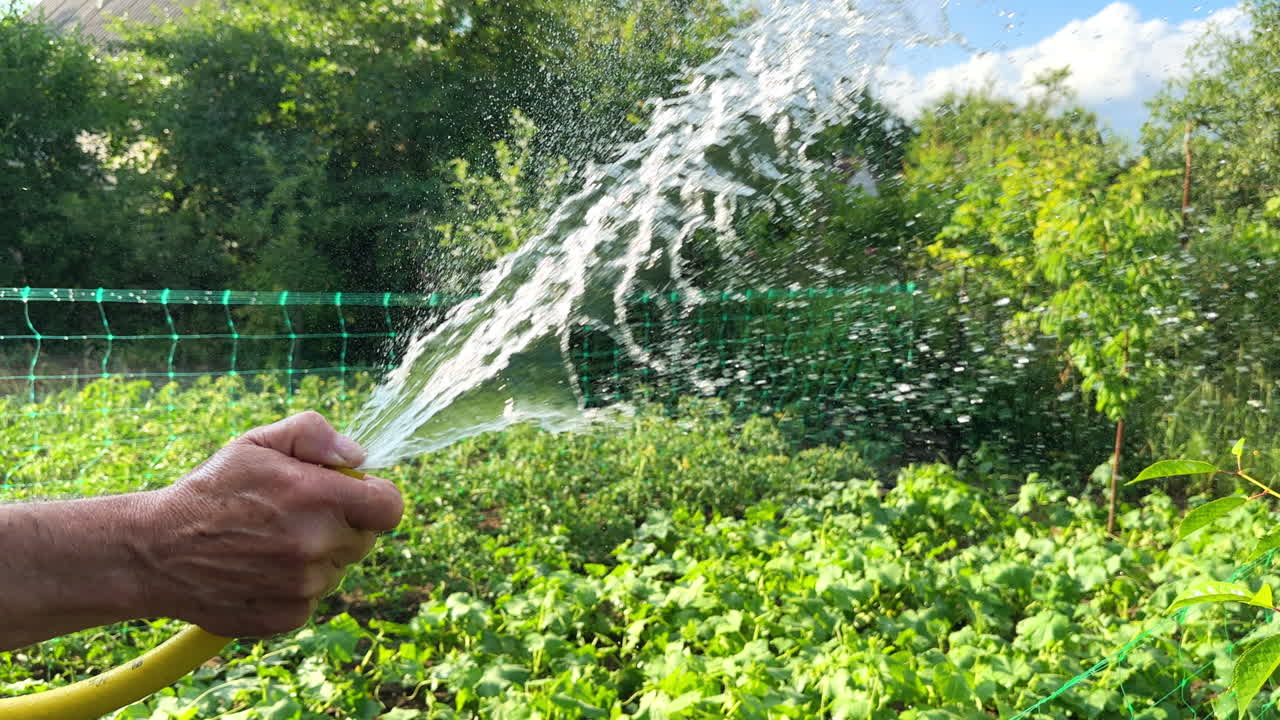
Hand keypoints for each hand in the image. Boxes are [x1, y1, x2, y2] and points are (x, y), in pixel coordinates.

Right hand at [135, 411, 403, 637]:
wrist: (156, 550)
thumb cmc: (212, 490)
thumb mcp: (257, 442)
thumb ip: (314, 434)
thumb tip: (359, 457)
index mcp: (316, 496)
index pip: (389, 507)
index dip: (377, 498)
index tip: (355, 494)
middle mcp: (315, 544)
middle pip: (366, 538)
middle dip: (343, 523)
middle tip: (299, 514)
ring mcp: (302, 584)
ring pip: (339, 568)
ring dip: (319, 555)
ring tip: (271, 540)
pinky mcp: (287, 615)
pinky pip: (313, 597)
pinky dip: (296, 585)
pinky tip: (261, 568)